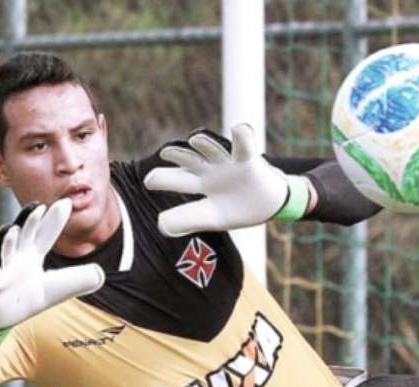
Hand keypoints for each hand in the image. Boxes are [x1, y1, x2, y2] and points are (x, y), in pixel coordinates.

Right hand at [0, 198, 104, 351]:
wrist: (0, 318)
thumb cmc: (28, 298)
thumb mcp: (58, 288)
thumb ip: (79, 279)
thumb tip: (99, 272)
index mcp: (33, 255)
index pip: (46, 234)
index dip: (55, 220)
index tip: (66, 203)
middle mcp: (17, 258)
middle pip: (24, 236)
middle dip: (29, 221)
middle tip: (38, 206)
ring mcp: (2, 270)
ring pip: (4, 252)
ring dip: (8, 241)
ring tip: (13, 229)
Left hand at [143, 124, 310, 236]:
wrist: (271, 203)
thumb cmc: (238, 207)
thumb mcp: (212, 217)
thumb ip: (187, 220)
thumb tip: (160, 225)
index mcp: (200, 183)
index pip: (177, 179)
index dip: (161, 178)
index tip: (148, 181)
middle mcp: (211, 170)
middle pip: (192, 161)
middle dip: (179, 155)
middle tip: (165, 153)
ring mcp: (230, 164)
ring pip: (215, 150)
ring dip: (206, 144)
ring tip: (195, 139)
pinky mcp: (250, 161)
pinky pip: (245, 146)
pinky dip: (243, 136)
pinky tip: (239, 129)